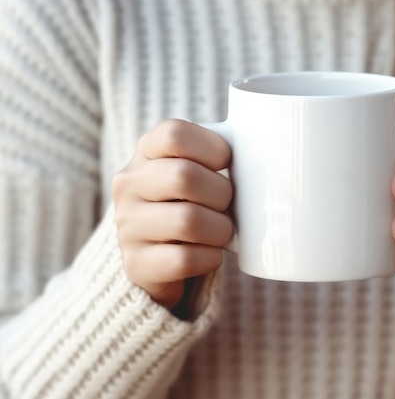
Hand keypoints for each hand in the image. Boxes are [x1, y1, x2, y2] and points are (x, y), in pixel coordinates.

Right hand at [113, 119, 233, 314]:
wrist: (160, 258)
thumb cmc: (194, 203)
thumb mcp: (197, 171)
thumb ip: (218, 156)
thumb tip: (262, 153)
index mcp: (146, 152)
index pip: (175, 134)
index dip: (213, 149)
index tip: (226, 164)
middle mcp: (129, 185)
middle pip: (185, 176)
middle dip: (221, 194)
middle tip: (227, 205)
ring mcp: (127, 225)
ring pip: (188, 221)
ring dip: (220, 230)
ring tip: (221, 232)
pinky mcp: (136, 264)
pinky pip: (185, 260)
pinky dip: (210, 259)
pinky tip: (209, 255)